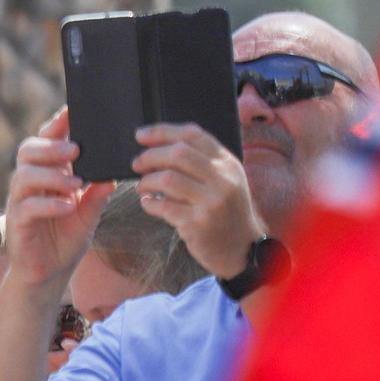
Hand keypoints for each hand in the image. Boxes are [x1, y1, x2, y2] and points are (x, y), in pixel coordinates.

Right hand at [4, 109, 114, 289]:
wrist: (48, 275)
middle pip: (28, 150)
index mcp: (47, 174)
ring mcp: (20, 202)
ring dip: (52, 175)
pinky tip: (68, 206)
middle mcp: (30, 183)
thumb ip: (97, 193)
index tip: (73, 112)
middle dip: (51, 147)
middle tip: (76, 151)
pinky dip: (49, 204)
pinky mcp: (17, 223)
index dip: (56, 124)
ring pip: (24, 175)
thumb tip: (112, 174)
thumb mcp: (89, 214)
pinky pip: (27, 206)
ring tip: (75, 183)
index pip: (46, 140)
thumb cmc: (65, 240)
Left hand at [131, 123, 265, 277]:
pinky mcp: (197, 223)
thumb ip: (202, 162)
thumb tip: (159, 146)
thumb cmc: (226, 212)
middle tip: (137, 164)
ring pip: (168, 179)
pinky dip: (149, 203)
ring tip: (143, 187)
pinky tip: (148, 203)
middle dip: (150, 156)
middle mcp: (222, 179)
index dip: (162, 132)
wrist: (242, 249)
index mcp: (227, 163)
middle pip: (178, 153)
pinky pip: (163, 207)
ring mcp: (211, 202)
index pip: (192, 135)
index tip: (141, 135)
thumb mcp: (225, 181)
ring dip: (147, 181)